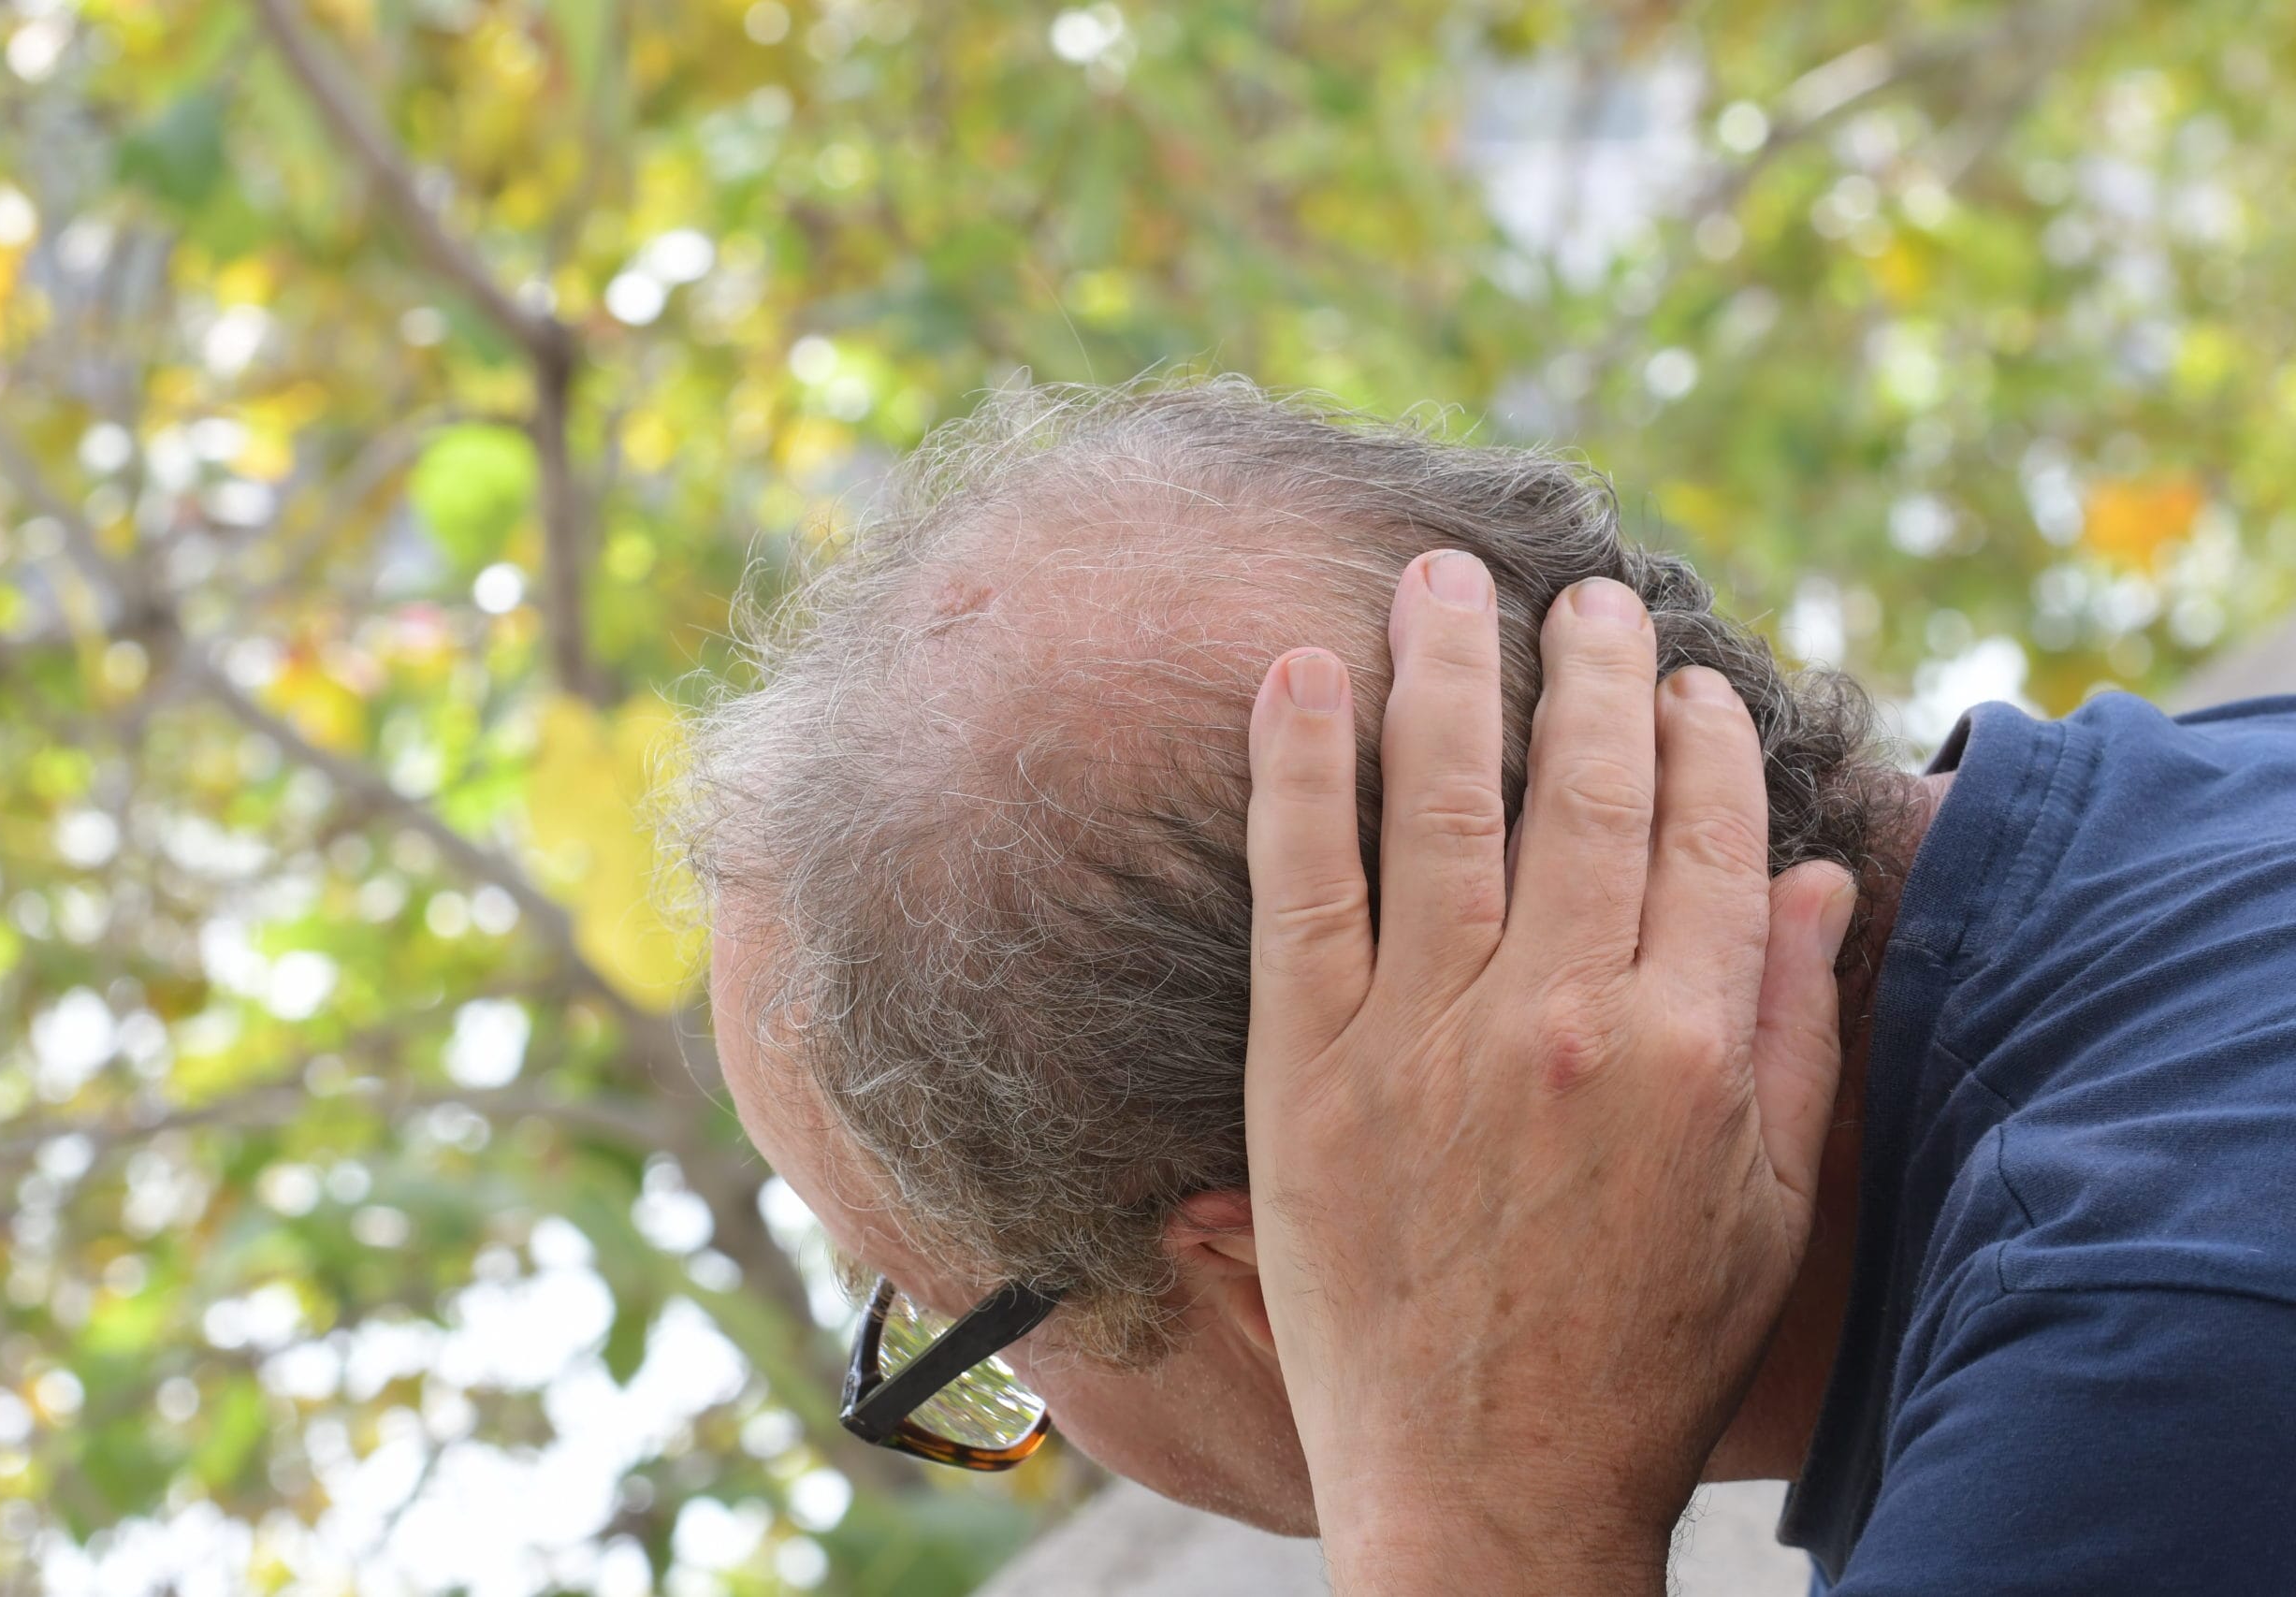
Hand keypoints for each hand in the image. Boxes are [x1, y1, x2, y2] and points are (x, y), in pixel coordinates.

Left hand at [1241, 554, 1854, 1592]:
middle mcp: (1562, 1017)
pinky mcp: (1308, 1064)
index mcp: (1686, 1047)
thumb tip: (1813, 879)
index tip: (1693, 678)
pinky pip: (1300, 882)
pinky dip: (1299, 769)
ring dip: (1447, 673)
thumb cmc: (1642, 1358)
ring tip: (1443, 581)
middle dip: (1590, 674)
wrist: (1486, 1489)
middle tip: (1581, 594)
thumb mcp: (1763, 1207)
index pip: (1704, 837)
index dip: (1701, 742)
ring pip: (1443, 804)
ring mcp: (1426, 1032)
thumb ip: (1790, 1030)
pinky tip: (1302, 675)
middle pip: (1582, 793)